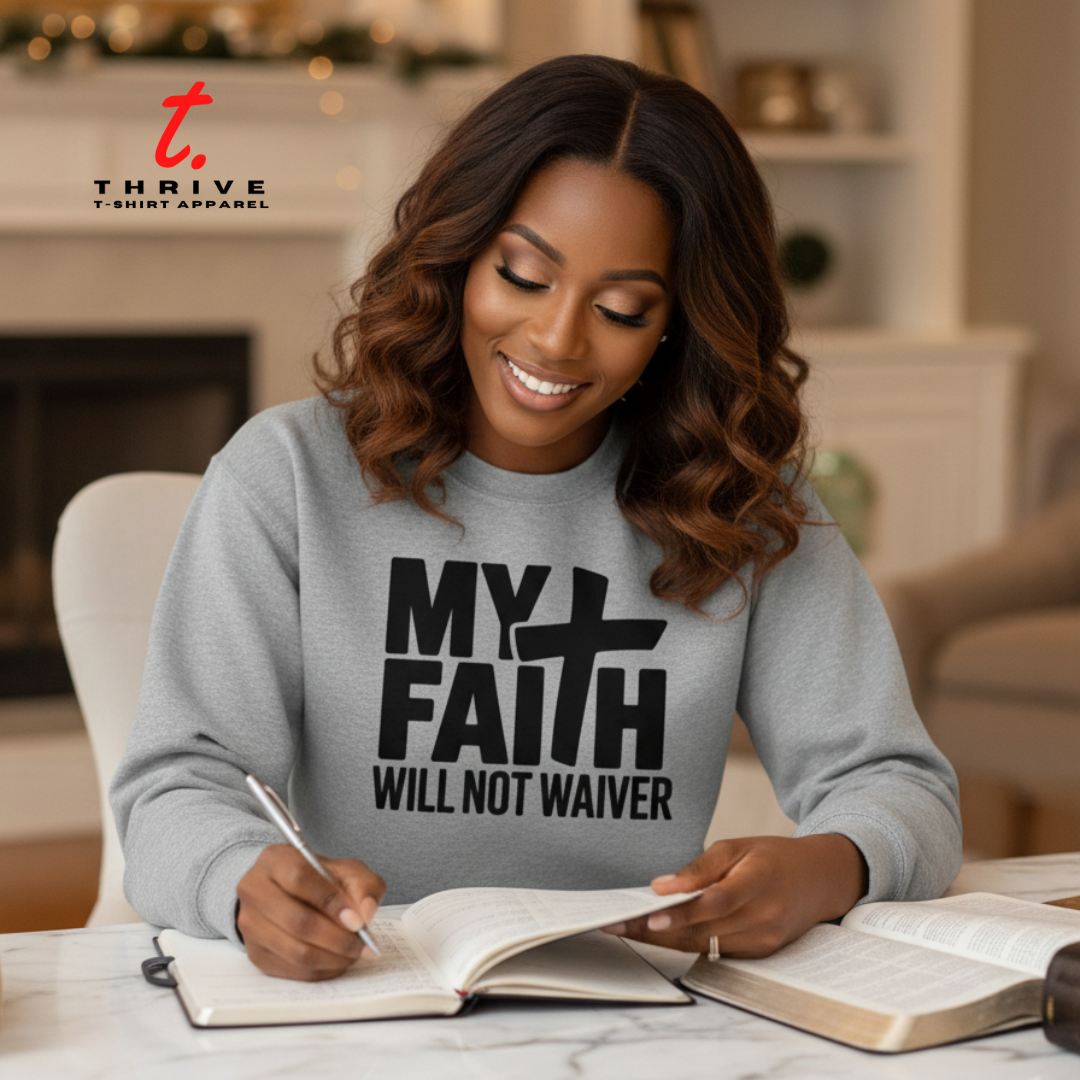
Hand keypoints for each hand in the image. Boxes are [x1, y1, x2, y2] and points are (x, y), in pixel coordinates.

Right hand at [236, 844, 385, 980]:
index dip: (331, 902)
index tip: (358, 921)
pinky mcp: (255, 953)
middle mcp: (254, 890)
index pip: (299, 879)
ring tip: (354, 954)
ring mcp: (250, 925)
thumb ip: (363, 885)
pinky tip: (338, 961)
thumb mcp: (346, 870)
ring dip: (332, 958)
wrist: (288, 893)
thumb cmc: (319, 880)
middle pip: (297, 921)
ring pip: (294, 950)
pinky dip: (321, 970)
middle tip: (364, 945)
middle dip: (337, 938)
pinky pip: (291, 970)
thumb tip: (366, 913)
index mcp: (275, 859)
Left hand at [603, 834, 867, 956]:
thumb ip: (701, 867)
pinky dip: (686, 942)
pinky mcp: (760, 952)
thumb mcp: (738, 846)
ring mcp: (764, 939)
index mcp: (760, 880)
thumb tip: (662, 886)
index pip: (717, 901)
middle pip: (704, 929)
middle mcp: (765, 916)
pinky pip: (716, 950)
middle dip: (656, 929)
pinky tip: (659, 934)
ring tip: (626, 929)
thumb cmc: (772, 857)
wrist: (819, 881)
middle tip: (617, 924)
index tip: (650, 915)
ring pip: (705, 945)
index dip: (684, 911)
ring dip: (665, 940)